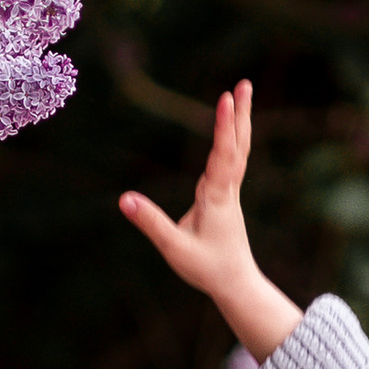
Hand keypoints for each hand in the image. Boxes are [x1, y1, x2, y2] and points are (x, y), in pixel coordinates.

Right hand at [118, 81, 301, 360]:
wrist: (235, 283)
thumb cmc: (206, 268)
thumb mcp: (173, 249)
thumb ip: (150, 222)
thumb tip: (124, 199)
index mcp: (217, 198)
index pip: (222, 156)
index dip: (224, 127)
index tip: (226, 98)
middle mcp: (227, 190)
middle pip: (238, 146)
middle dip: (240, 115)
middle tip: (243, 84)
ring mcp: (230, 192)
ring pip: (239, 151)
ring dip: (240, 122)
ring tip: (241, 94)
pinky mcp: (227, 197)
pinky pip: (234, 160)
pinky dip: (234, 139)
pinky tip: (231, 129)